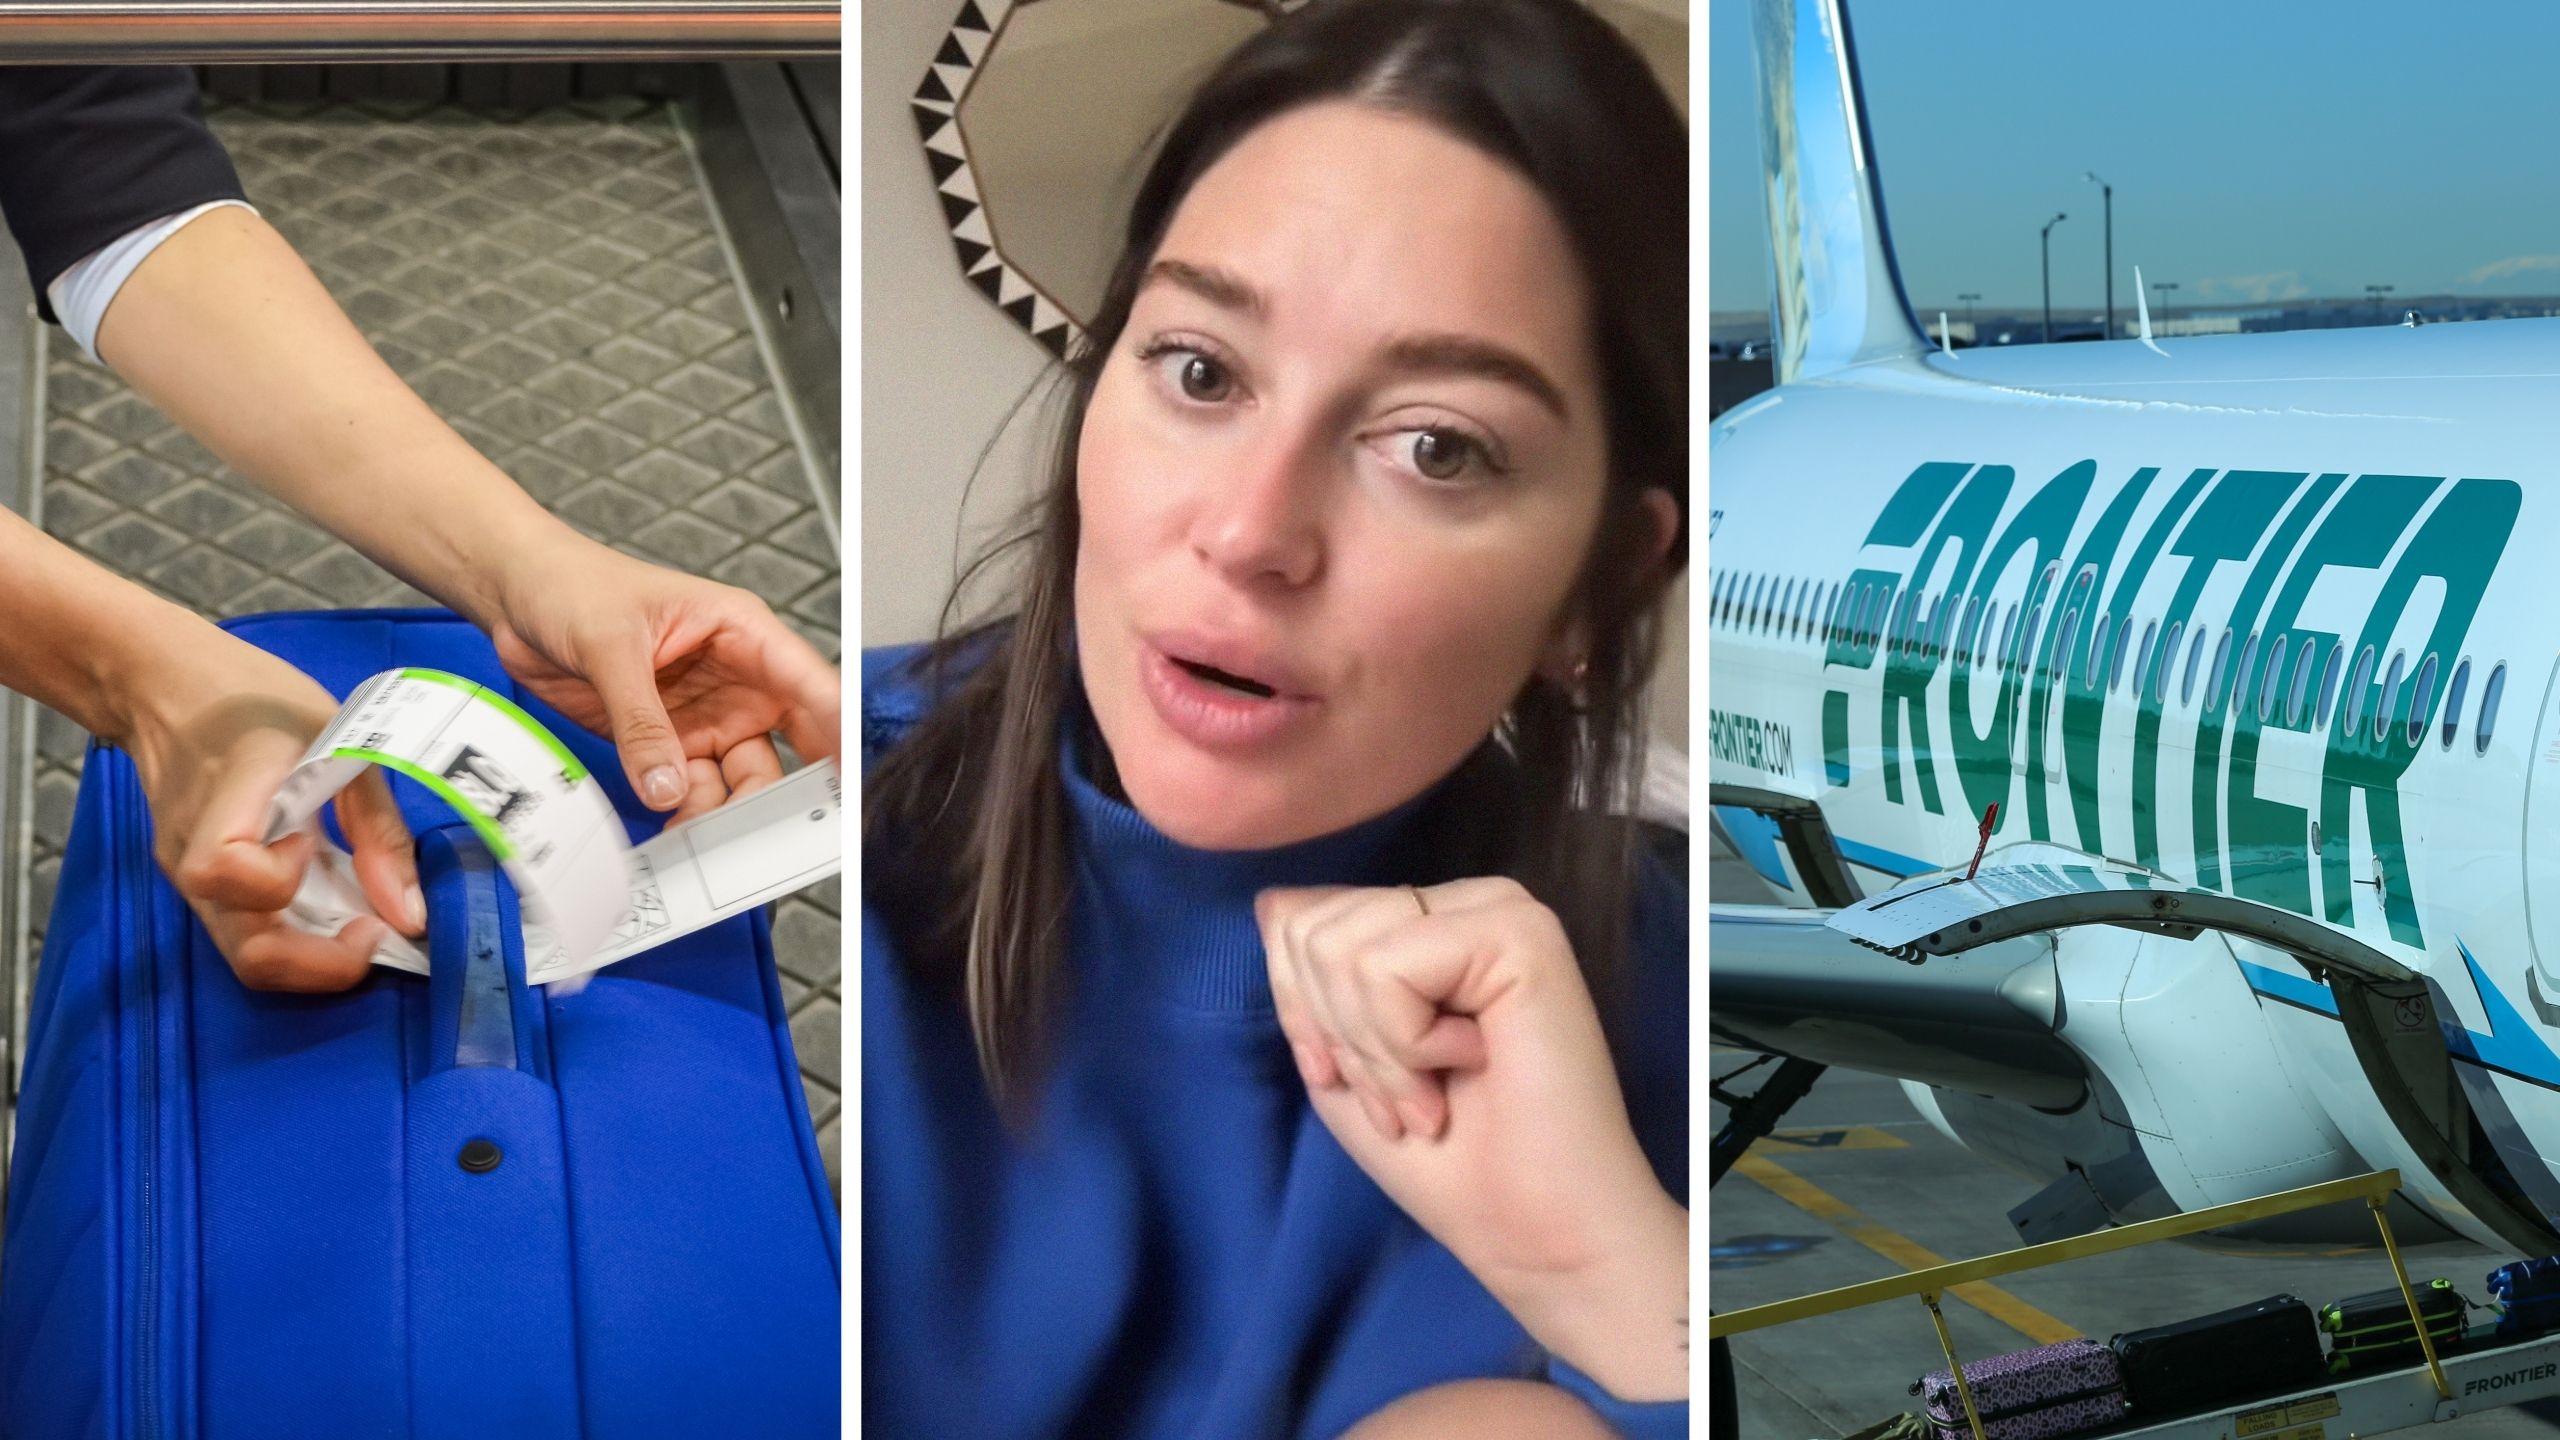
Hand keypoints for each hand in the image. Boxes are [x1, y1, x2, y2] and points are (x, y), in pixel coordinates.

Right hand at [122, 627, 421, 991]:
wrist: (169, 685)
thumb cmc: (257, 698)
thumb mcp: (338, 735)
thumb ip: (376, 826)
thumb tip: (410, 914)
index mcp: (223, 800)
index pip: (224, 870)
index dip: (281, 876)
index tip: (317, 845)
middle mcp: (193, 853)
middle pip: (245, 950)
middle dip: (322, 963)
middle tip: (377, 932)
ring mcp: (189, 877)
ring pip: (246, 955)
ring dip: (314, 958)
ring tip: (362, 923)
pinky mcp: (200, 885)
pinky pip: (246, 932)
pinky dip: (296, 936)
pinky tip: (330, 904)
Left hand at [481, 534, 839, 822]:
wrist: (515, 599)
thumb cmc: (573, 584)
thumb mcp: (610, 645)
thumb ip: (641, 719)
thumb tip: (667, 784)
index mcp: (742, 632)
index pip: (812, 685)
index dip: (840, 733)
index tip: (849, 779)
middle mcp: (736, 678)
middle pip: (790, 745)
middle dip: (783, 789)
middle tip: (770, 829)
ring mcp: (705, 714)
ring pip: (742, 777)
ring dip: (725, 809)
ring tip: (697, 831)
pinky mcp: (669, 742)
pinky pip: (694, 789)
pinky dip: (686, 813)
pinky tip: (673, 826)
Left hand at [1257, 878, 1686, 1400]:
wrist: (1534, 1228)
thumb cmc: (1443, 1159)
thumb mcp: (1341, 1060)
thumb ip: (1307, 980)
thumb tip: (1272, 900)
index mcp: (1423, 927)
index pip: (1300, 920)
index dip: (1304, 1015)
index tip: (1357, 1082)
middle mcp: (1459, 905)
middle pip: (1313, 930)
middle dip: (1341, 1037)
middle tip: (1406, 1099)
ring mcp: (1494, 910)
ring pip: (1342, 945)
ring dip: (1376, 1049)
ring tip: (1433, 1093)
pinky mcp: (1519, 931)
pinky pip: (1386, 965)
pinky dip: (1406, 1041)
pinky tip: (1470, 1062)